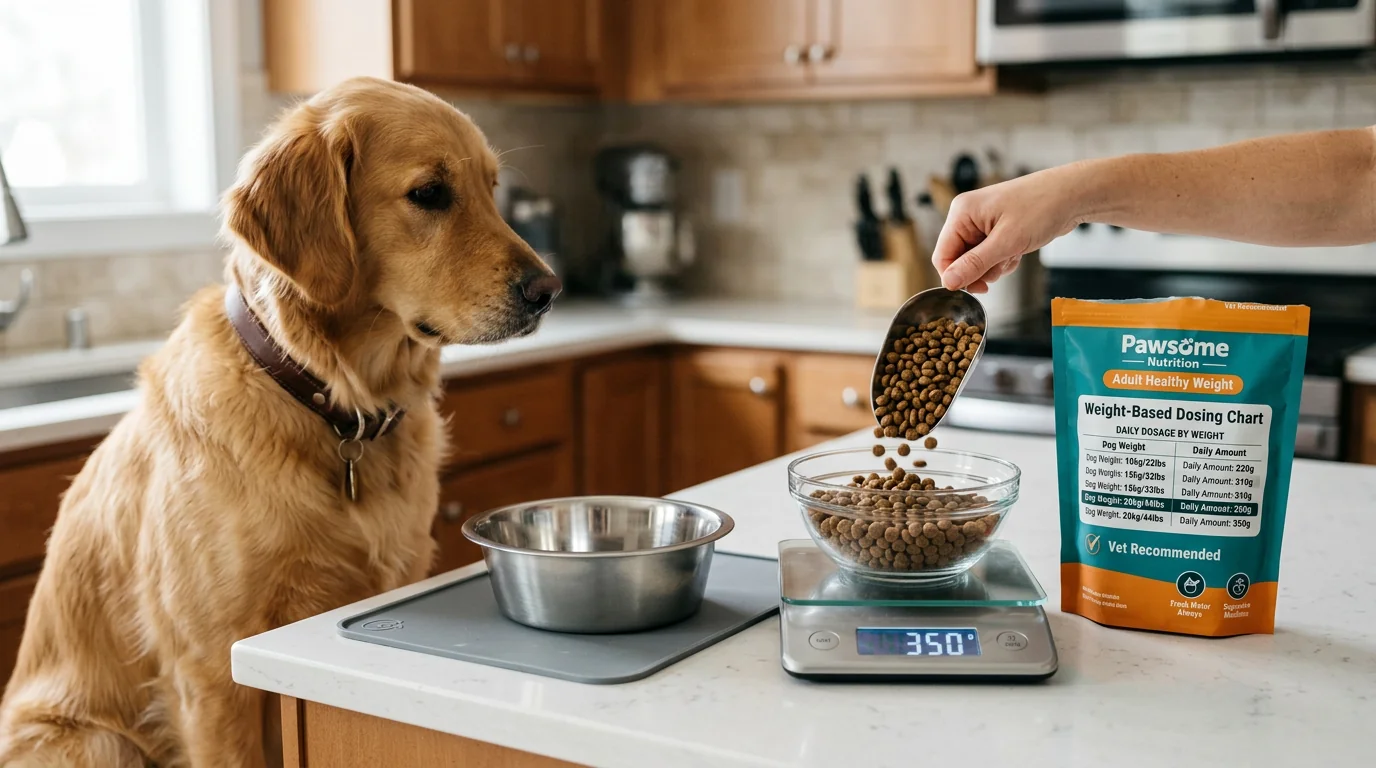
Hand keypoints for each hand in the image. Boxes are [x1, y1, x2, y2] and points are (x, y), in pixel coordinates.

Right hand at [931, 167, 1082, 292]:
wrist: (1071, 196)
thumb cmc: (1041, 208)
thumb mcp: (1007, 241)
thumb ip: (975, 264)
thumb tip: (948, 282)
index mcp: (962, 213)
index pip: (942, 254)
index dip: (955, 276)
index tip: (975, 288)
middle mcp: (967, 217)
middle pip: (958, 259)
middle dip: (979, 271)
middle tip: (1001, 268)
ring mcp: (981, 223)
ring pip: (974, 261)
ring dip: (993, 267)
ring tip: (1013, 255)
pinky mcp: (995, 230)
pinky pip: (989, 256)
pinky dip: (1003, 260)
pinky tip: (1017, 251)